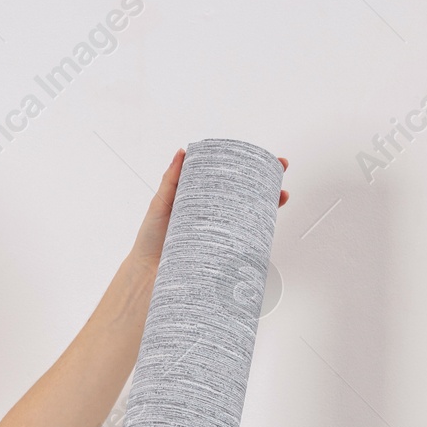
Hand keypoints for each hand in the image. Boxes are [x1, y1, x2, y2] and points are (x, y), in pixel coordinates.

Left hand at [128, 148, 290, 270]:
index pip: (233, 185)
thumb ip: (170, 180)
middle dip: (269, 191)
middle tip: (281, 182)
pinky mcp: (222, 257)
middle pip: (249, 202)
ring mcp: (221, 239)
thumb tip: (182, 153)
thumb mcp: (160, 203)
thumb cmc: (151, 240)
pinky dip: (257, 241)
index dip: (253, 173)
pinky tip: (265, 232)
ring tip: (278, 201)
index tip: (271, 163)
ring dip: (268, 213)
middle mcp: (216, 221)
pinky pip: (243, 248)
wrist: (146, 273)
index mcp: (204, 204)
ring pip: (251, 224)